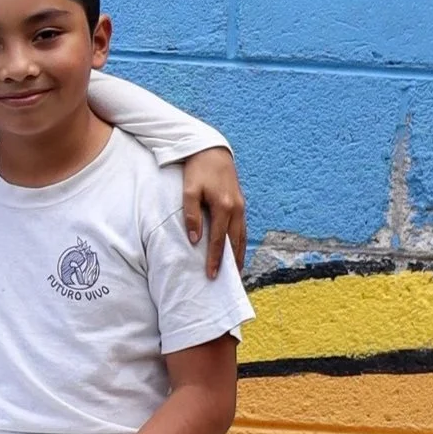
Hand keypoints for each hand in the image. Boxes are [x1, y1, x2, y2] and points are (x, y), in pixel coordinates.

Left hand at [178, 146, 245, 277]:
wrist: (212, 151)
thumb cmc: (197, 170)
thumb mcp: (189, 190)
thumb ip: (191, 215)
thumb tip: (194, 239)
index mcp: (223, 207)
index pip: (218, 240)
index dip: (214, 259)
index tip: (211, 275)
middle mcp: (236, 209)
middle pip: (235, 243)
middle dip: (231, 263)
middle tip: (228, 283)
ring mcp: (241, 207)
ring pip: (242, 237)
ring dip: (239, 256)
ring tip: (235, 273)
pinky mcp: (240, 204)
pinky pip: (243, 229)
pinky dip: (241, 243)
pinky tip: (236, 251)